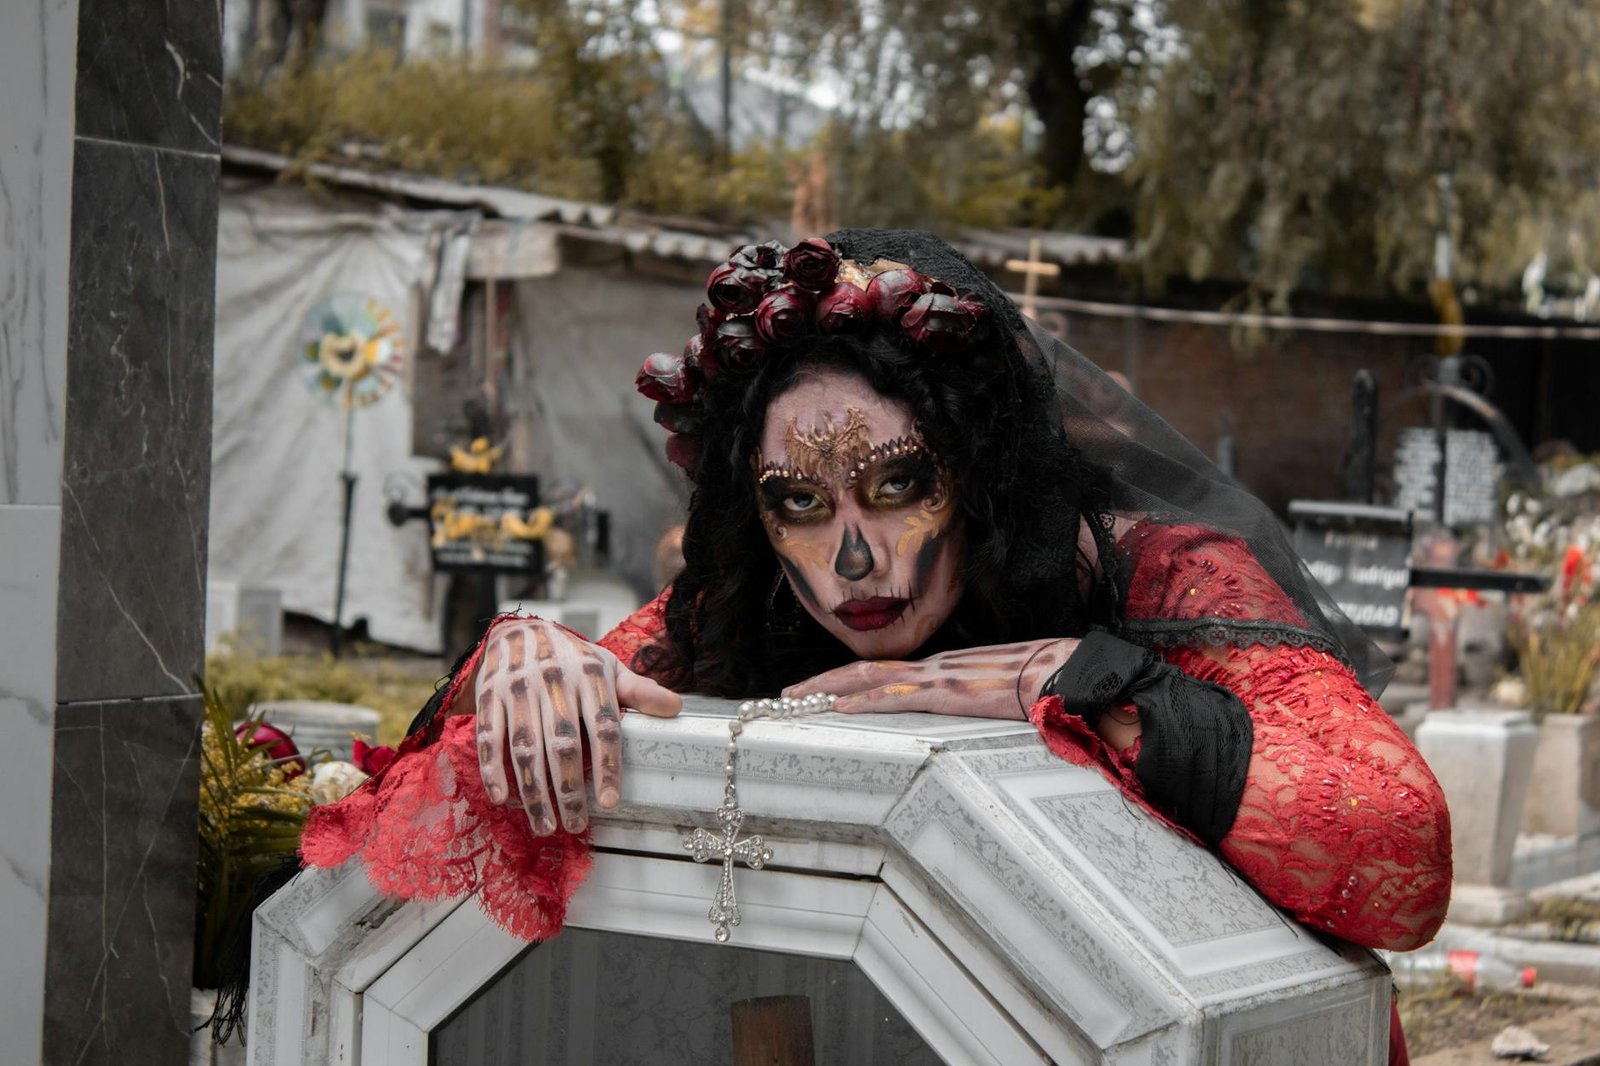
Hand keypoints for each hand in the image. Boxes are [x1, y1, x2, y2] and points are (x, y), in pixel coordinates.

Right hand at [473, 619, 681, 834]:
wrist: (517, 629)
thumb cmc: (571, 658)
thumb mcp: (607, 666)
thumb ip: (638, 690)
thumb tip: (675, 708)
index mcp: (590, 675)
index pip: (604, 726)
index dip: (608, 765)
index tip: (610, 802)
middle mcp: (554, 681)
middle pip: (564, 743)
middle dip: (569, 790)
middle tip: (575, 825)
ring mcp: (518, 688)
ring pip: (526, 747)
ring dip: (534, 791)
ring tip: (545, 826)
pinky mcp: (489, 695)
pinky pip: (491, 736)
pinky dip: (493, 770)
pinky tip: (502, 799)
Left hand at [783, 638, 1077, 718]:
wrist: (1072, 672)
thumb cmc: (1047, 682)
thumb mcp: (1005, 692)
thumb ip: (981, 700)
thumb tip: (976, 714)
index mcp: (949, 668)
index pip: (888, 672)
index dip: (851, 680)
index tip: (822, 690)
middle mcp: (938, 666)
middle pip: (867, 671)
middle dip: (823, 681)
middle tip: (786, 694)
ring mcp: (941, 677)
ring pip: (871, 679)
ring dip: (829, 689)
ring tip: (794, 699)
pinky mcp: (951, 692)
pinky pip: (897, 697)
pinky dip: (863, 701)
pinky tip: (838, 708)